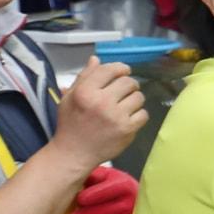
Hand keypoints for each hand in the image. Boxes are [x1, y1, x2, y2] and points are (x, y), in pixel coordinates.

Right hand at [50, 57, 146, 176]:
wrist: (74, 153)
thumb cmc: (71, 123)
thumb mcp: (70, 97)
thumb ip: (84, 77)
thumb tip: (96, 59)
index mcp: (85, 91)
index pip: (111, 70)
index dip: (121, 68)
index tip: (124, 71)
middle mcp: (101, 102)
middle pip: (128, 82)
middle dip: (129, 84)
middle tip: (126, 90)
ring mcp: (116, 116)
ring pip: (139, 97)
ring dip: (134, 99)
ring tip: (126, 104)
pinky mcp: (127, 130)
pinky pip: (143, 114)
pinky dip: (139, 115)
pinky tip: (129, 117)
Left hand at [68, 166, 137, 213]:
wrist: (129, 196)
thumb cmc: (110, 184)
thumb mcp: (103, 174)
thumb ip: (91, 175)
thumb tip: (75, 176)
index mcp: (123, 185)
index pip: (108, 191)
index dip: (94, 196)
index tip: (79, 199)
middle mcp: (131, 202)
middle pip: (107, 212)